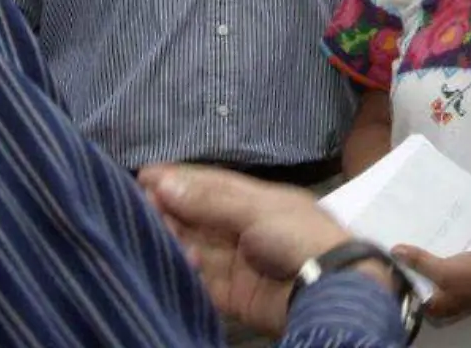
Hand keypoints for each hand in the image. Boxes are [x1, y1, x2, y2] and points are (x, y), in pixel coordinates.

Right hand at [141, 163, 374, 333]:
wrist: (332, 290)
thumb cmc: (300, 236)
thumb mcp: (257, 209)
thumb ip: (209, 200)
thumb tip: (162, 183)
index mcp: (256, 200)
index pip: (209, 185)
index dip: (178, 179)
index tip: (142, 175)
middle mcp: (243, 228)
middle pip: (197, 217)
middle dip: (169, 210)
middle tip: (137, 206)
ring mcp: (238, 262)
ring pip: (195, 247)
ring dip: (173, 240)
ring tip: (150, 232)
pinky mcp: (233, 295)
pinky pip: (201, 281)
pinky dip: (186, 271)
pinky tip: (176, 260)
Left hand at [390, 245, 470, 322]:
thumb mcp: (444, 270)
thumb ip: (418, 262)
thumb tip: (393, 251)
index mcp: (433, 308)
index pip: (406, 293)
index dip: (395, 275)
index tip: (382, 256)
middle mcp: (438, 302)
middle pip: (415, 282)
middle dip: (406, 265)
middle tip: (390, 242)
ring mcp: (447, 289)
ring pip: (425, 272)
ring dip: (417, 258)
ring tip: (402, 238)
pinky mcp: (456, 276)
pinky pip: (437, 266)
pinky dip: (430, 256)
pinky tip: (422, 241)